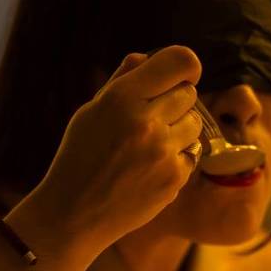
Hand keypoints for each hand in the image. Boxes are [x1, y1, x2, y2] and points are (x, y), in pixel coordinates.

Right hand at [31, 46, 203, 244]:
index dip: (186, 65)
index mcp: (122, 97)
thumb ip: (123, 80)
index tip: (183, 74)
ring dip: (179, 128)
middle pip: (189, 93)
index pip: (180, 61)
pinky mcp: (174, 177)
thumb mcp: (91, 111)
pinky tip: (150, 167)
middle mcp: (146, 121)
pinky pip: (193, 153)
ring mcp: (163, 152)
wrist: (75, 213)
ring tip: (150, 144)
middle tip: (153, 116)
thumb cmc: (80, 156)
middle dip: (175, 100)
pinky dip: (177, 157)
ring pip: (195, 123)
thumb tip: (148, 57)